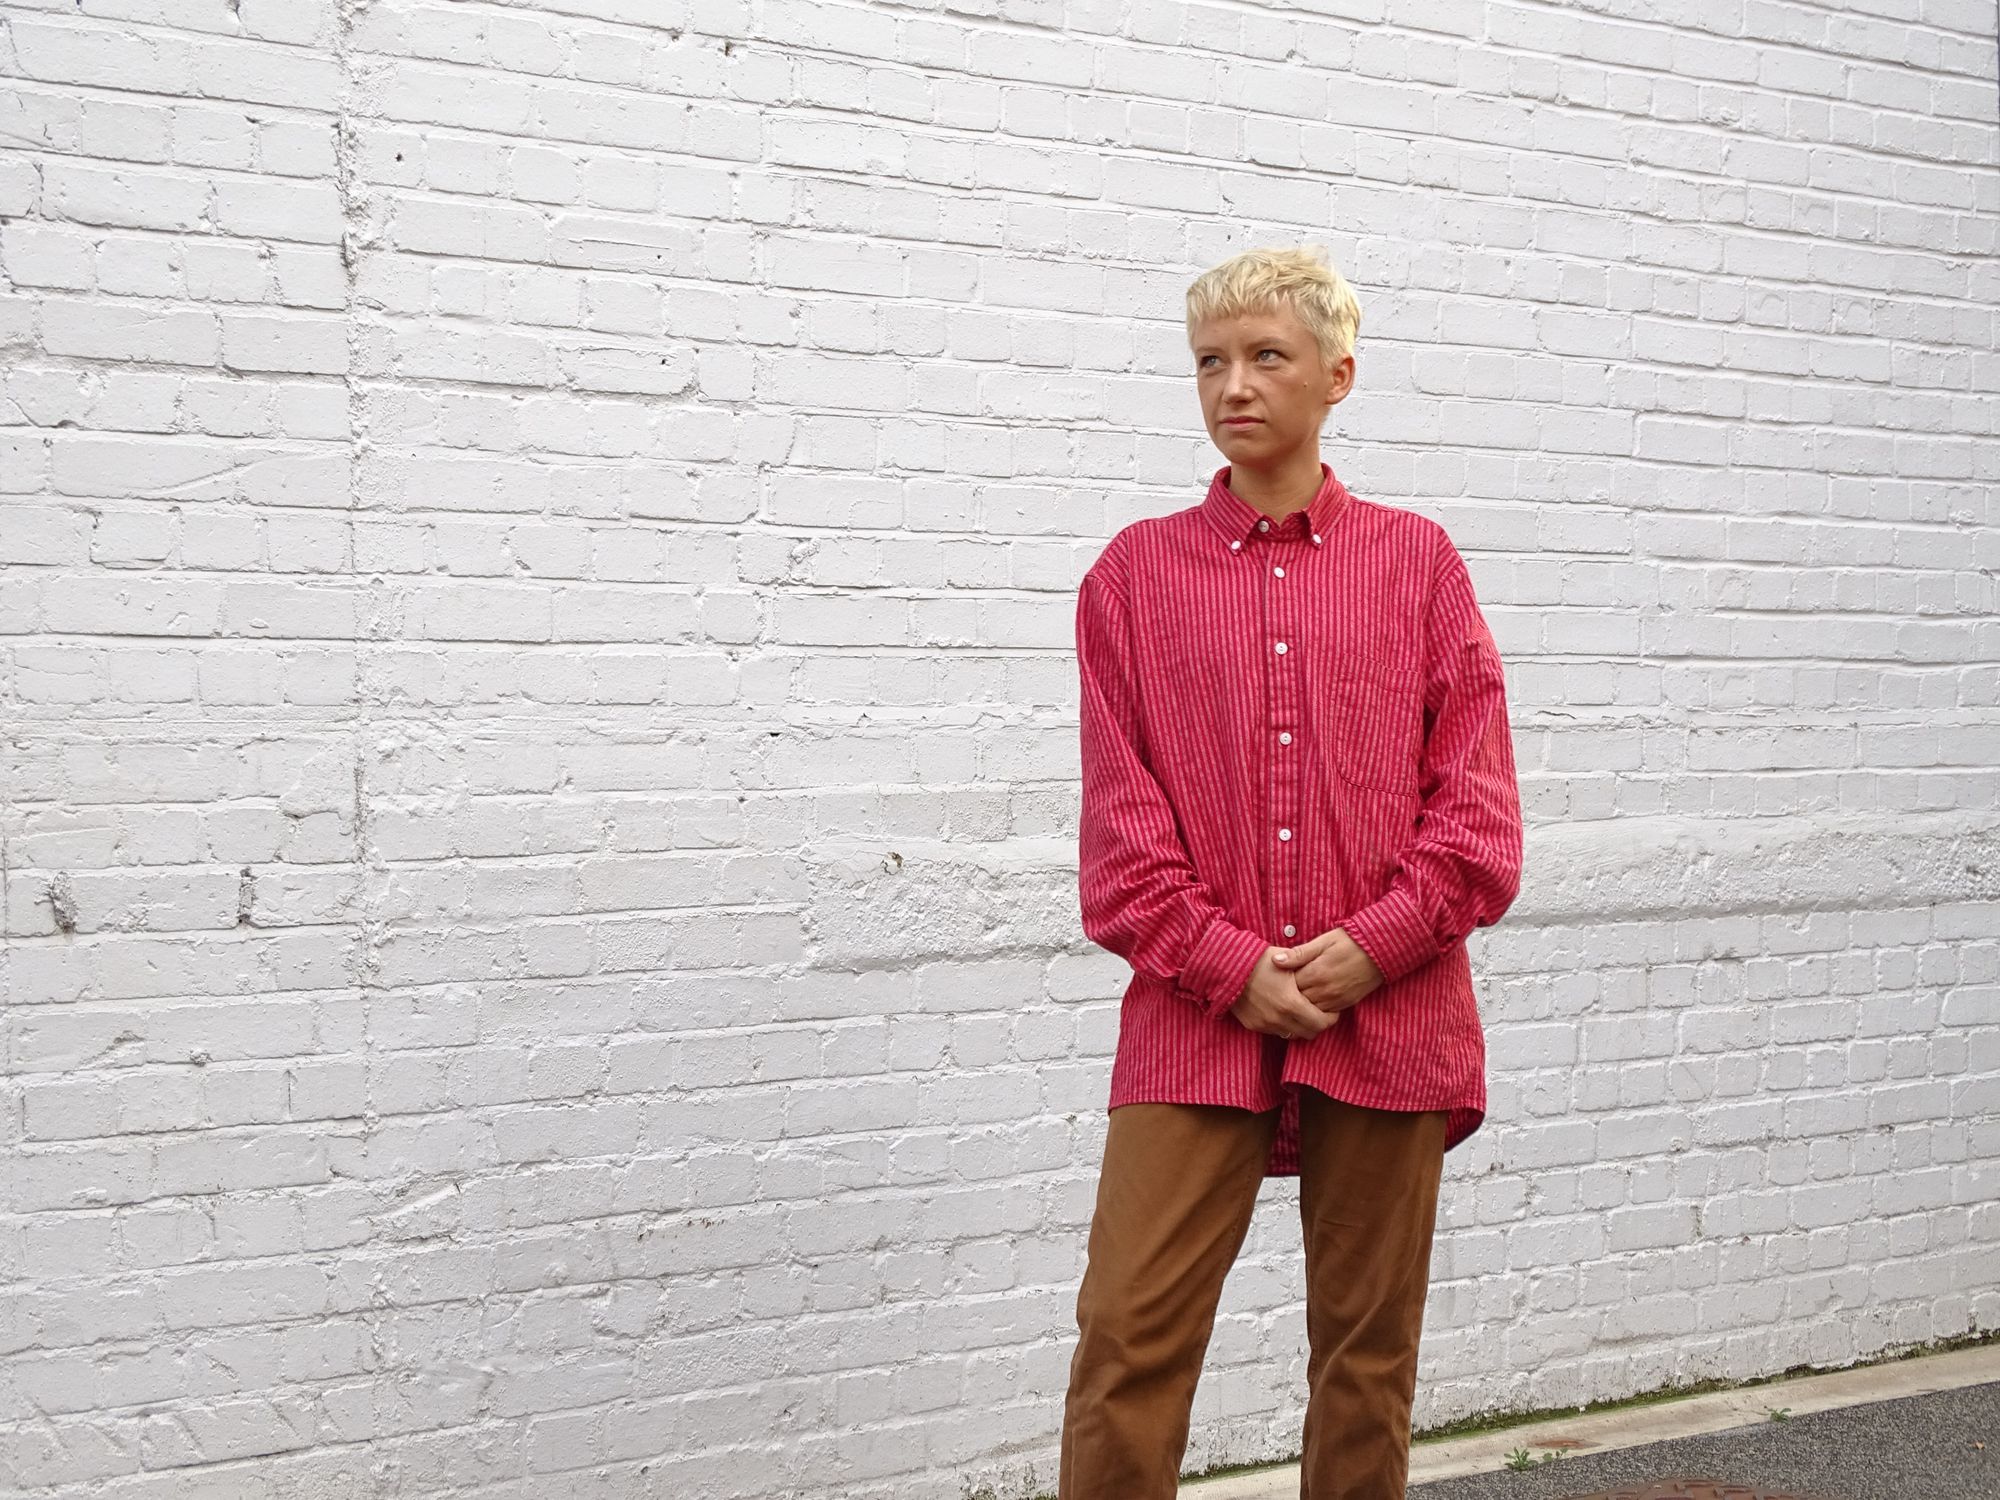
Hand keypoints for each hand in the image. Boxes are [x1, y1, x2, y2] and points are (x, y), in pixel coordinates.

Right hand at [1227, 948, 1337, 1040]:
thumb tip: (1324, 977)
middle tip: (1318, 1011)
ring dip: (1299, 1025)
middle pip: (1309, 1033)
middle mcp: (1279, 1019)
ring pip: (1292, 1034)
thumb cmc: (1257, 959)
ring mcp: (1265, 1024)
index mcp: (1291, 1004)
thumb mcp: (1286, 961)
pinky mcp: (1253, 1025)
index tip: (1331, 1009)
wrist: (1224, 966)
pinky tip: (1281, 1009)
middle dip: (1317, 1023)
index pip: (1322, 1023)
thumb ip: (1307, 971)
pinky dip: (1282, 1024)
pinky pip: (1275, 1031)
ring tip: (1300, 1010)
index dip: (1331, 1017)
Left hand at [1269, 927, 1383, 1018]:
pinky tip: (1310, 1002)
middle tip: (1279, 990)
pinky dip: (1315, 1010)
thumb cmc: (1350, 941)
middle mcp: (1325, 990)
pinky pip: (1325, 1014)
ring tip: (1292, 997)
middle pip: (1297, 1001)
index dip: (1280, 983)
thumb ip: (1299, 954)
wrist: (1381, 950)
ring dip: (1300, 1006)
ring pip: (1310, 1011)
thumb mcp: (1323, 941)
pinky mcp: (1346, 1004)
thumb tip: (1274, 960)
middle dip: (1287, 996)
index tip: (1275, 979)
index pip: (1288, 986)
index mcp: (1316, 972)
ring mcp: (1336, 999)